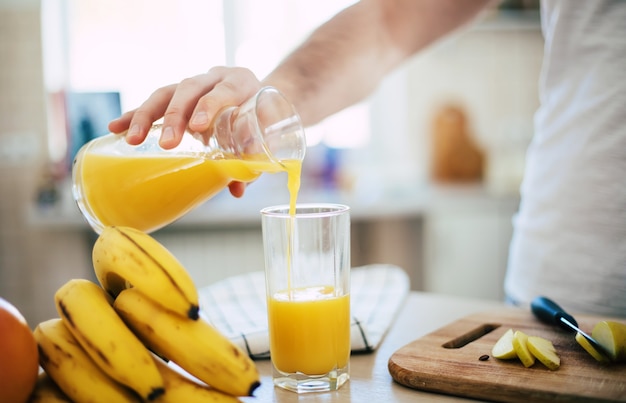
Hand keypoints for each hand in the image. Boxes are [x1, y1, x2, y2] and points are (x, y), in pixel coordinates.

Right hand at [108, 66, 261, 148]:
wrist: (261, 99)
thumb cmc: (263, 120)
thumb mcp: (264, 136)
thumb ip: (252, 159)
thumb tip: (237, 189)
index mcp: (239, 82)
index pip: (222, 90)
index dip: (208, 106)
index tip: (197, 127)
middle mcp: (213, 78)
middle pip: (188, 90)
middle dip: (175, 116)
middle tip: (167, 143)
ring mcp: (193, 84)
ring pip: (166, 93)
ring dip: (146, 116)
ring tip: (131, 138)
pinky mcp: (176, 96)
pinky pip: (153, 103)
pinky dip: (134, 114)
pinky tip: (115, 128)